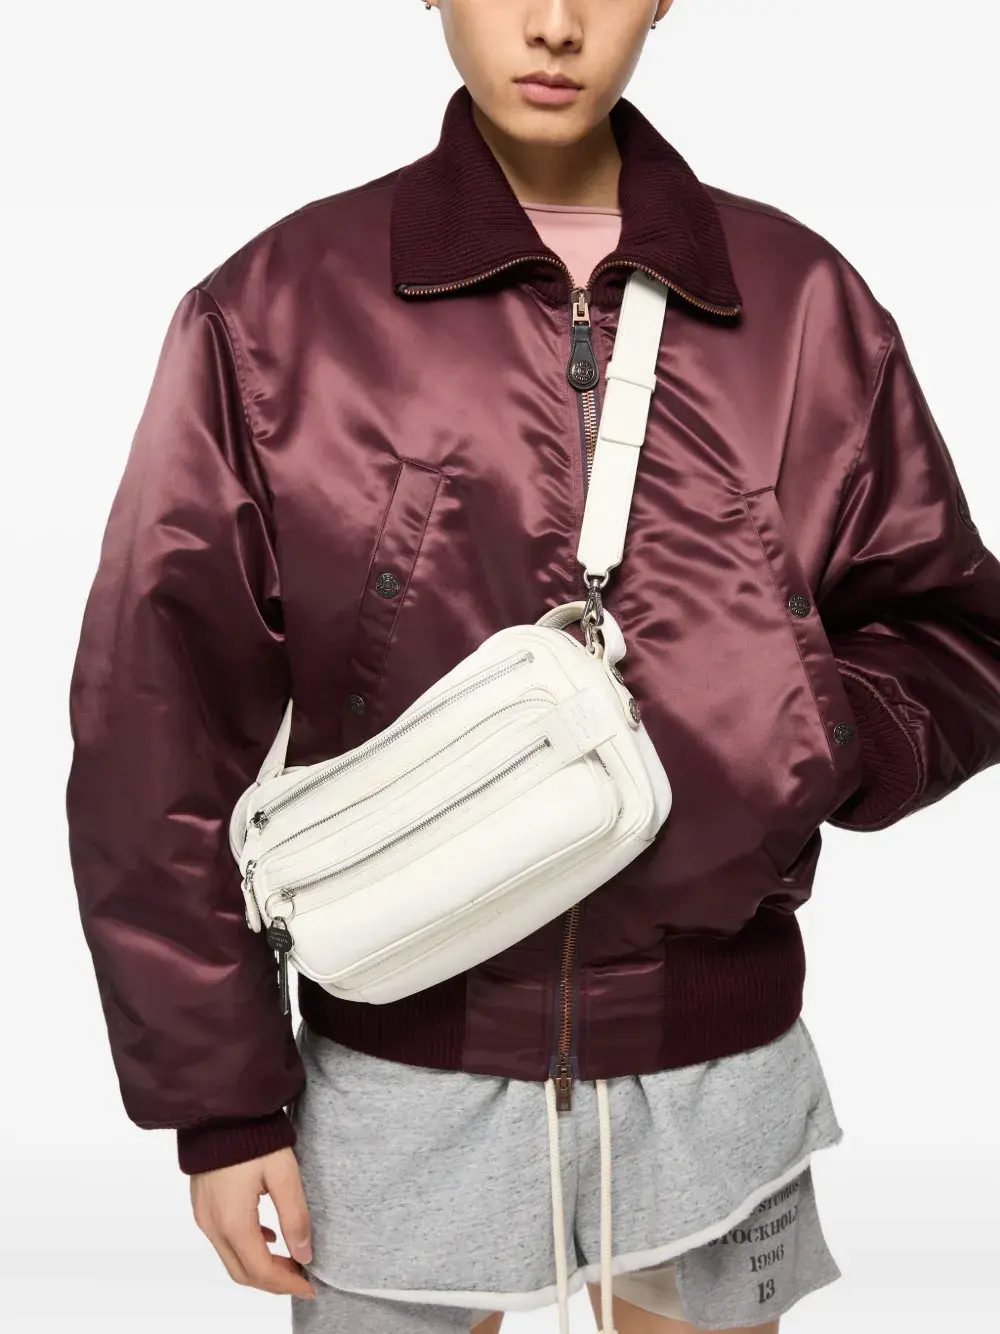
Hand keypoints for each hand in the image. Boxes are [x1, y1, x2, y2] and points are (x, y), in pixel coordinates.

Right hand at [190, 1146, 316, 1298]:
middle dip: (274, 1281)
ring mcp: (203, 1216)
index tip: (310, 1285)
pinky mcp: (202, 1205)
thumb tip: (304, 1254)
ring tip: (290, 1260)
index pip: (261, 1271)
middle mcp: (213, 1226)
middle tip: (302, 1277)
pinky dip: (246, 1249)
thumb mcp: (283, 1173)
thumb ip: (295, 1216)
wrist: (220, 1109)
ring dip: (260, 1267)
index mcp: (233, 1222)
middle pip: (242, 1273)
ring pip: (231, 1259)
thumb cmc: (253, 1136)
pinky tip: (267, 1237)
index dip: (287, 1284)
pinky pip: (223, 1241)